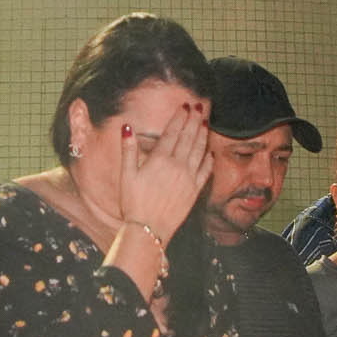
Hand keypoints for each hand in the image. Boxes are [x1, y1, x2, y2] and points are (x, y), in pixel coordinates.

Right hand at [115, 105, 212, 243]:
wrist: (149, 229)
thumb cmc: (133, 203)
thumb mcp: (126, 175)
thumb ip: (129, 150)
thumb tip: (126, 127)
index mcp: (159, 160)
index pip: (172, 132)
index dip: (179, 117)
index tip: (185, 106)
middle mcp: (177, 166)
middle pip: (188, 137)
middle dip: (194, 120)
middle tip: (199, 107)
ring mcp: (188, 178)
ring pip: (199, 150)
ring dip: (203, 135)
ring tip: (206, 122)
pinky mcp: (195, 191)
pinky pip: (205, 171)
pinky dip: (209, 159)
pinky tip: (210, 152)